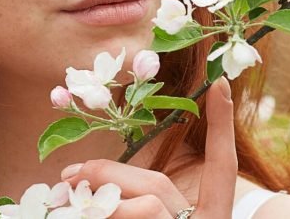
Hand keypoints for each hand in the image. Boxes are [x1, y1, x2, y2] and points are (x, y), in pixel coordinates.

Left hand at [59, 76, 237, 217]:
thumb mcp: (152, 216)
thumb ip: (134, 196)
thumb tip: (77, 176)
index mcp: (212, 216)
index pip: (222, 166)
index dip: (221, 126)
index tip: (219, 83)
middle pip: (159, 186)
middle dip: (109, 176)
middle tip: (68, 174)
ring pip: (148, 207)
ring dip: (104, 205)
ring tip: (67, 205)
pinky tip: (77, 218)